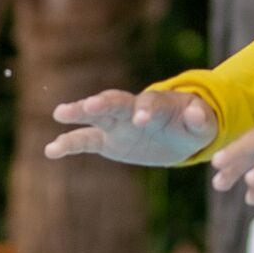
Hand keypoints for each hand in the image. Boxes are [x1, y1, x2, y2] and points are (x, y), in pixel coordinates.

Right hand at [45, 88, 215, 166]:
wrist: (178, 134)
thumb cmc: (192, 126)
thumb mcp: (203, 125)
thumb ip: (201, 119)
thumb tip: (197, 113)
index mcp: (158, 104)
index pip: (150, 103)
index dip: (146, 109)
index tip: (141, 119)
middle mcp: (132, 109)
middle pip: (116, 101)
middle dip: (104, 103)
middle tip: (91, 105)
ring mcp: (117, 124)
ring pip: (95, 116)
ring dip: (79, 113)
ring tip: (59, 113)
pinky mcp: (107, 140)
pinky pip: (85, 141)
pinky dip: (68, 144)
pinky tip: (51, 151)